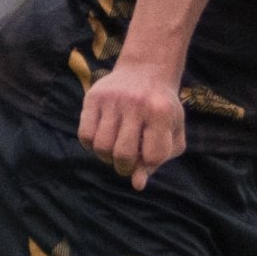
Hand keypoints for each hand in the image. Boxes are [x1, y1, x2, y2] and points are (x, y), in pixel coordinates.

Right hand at [76, 58, 187, 187]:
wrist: (146, 70)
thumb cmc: (161, 109)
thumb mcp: (171, 131)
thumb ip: (159, 159)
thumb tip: (137, 184)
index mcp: (161, 112)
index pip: (153, 156)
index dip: (150, 163)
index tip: (149, 156)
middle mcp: (136, 104)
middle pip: (123, 154)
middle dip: (125, 167)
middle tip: (127, 162)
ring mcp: (113, 99)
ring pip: (101, 147)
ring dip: (107, 157)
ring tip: (114, 150)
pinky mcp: (93, 97)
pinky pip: (85, 135)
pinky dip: (91, 145)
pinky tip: (102, 138)